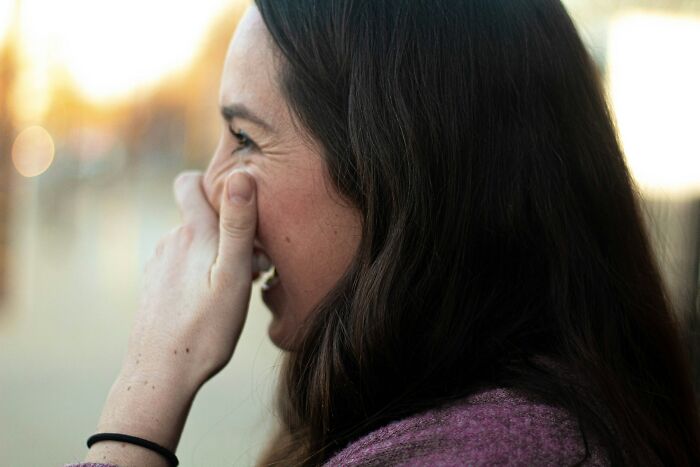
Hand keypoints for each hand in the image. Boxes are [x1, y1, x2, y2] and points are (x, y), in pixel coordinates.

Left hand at [125, 169, 257, 388]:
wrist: (161, 374)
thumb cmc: (205, 328)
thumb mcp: (232, 275)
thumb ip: (237, 224)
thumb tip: (241, 175)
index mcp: (192, 233)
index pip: (189, 182)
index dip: (211, 182)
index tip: (237, 202)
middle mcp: (170, 242)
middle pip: (200, 218)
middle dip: (228, 231)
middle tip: (254, 265)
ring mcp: (159, 265)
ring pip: (194, 244)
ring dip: (216, 255)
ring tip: (236, 287)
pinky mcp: (155, 287)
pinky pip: (183, 267)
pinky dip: (201, 273)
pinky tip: (213, 302)